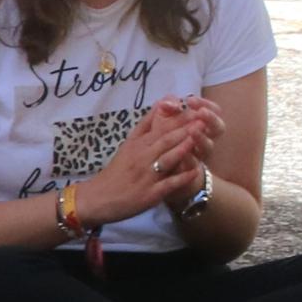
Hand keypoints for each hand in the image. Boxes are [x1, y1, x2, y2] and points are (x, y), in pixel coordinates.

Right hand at [68, 100, 205, 226]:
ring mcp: (146, 176)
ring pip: (167, 158)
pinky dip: (182, 177)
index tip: (195, 108)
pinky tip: (195, 171)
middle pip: (165, 140)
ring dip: (184, 148)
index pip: (160, 127)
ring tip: (199, 138)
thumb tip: (161, 103)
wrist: (97, 198)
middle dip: (185, 128)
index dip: (178, 118)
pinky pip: (168, 184)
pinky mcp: (150, 194)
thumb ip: (145, 125)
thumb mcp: (128, 144)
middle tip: (203, 118)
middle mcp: (142, 157)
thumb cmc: (116, 171)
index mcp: (137, 144)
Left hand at [161, 94, 225, 165]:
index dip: (205, 104)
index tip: (190, 100)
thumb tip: (165, 103)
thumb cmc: (168, 138)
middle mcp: (206, 138)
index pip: (213, 110)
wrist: (163, 166)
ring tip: (192, 130)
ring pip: (208, 146)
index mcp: (203, 123)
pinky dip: (190, 158)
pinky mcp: (191, 170)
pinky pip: (194, 165)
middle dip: (211, 118)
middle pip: (218, 127)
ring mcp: (200, 154)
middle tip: (201, 112)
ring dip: (201, 138)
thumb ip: (167, 108)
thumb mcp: (165, 119)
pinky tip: (184, 153)